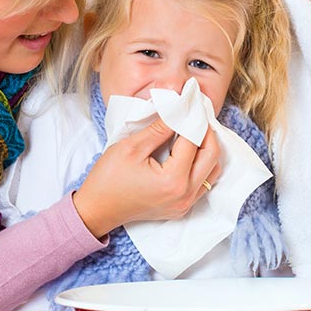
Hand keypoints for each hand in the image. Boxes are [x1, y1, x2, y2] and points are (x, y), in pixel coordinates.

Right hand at [72, 119, 220, 237]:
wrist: (98, 209)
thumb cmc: (108, 178)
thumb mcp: (131, 147)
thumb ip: (159, 128)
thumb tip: (178, 110)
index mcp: (173, 179)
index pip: (194, 141)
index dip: (194, 118)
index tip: (192, 102)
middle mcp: (185, 194)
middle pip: (212, 156)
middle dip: (207, 131)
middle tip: (196, 114)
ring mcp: (185, 203)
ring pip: (212, 170)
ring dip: (207, 149)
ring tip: (194, 131)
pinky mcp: (182, 207)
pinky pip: (203, 182)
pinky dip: (202, 164)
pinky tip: (189, 151)